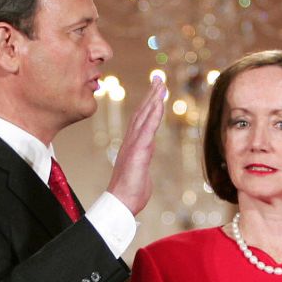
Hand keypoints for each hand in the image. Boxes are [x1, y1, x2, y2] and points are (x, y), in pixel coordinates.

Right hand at [106, 76, 167, 213]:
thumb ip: (143, 160)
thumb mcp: (140, 172)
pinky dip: (154, 113)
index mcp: (132, 145)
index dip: (148, 104)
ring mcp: (133, 144)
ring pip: (144, 116)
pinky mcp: (138, 150)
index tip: (155, 91)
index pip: (141, 120)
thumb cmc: (130, 192)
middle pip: (141, 112)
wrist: (120, 203)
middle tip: (159, 78)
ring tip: (161, 84)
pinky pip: (148, 128)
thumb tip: (146, 155)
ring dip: (153, 98)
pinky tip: (159, 102)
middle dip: (151, 94)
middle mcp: (131, 141)